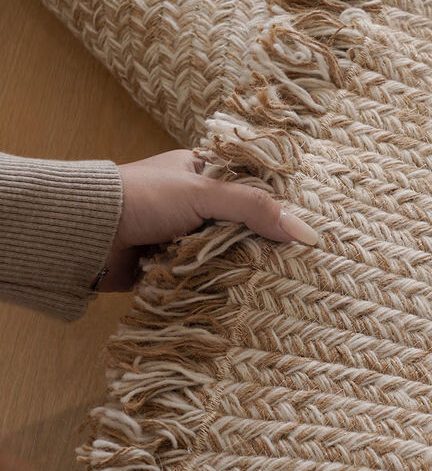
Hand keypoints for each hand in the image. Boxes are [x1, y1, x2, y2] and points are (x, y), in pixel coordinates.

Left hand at [98, 149, 318, 291]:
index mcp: (201, 173)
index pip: (251, 189)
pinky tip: (237, 297)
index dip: (276, 209)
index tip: (305, 234)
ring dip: (235, 268)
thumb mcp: (204, 194)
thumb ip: (254, 209)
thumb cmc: (142, 198)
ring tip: (272, 285)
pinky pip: (200, 277)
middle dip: (259, 245)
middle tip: (295, 266)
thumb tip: (307, 232)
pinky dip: (212, 285)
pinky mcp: (167, 266)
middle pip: (240, 226)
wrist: (85, 233)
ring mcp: (179, 236)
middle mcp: (192, 203)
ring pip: (221, 254)